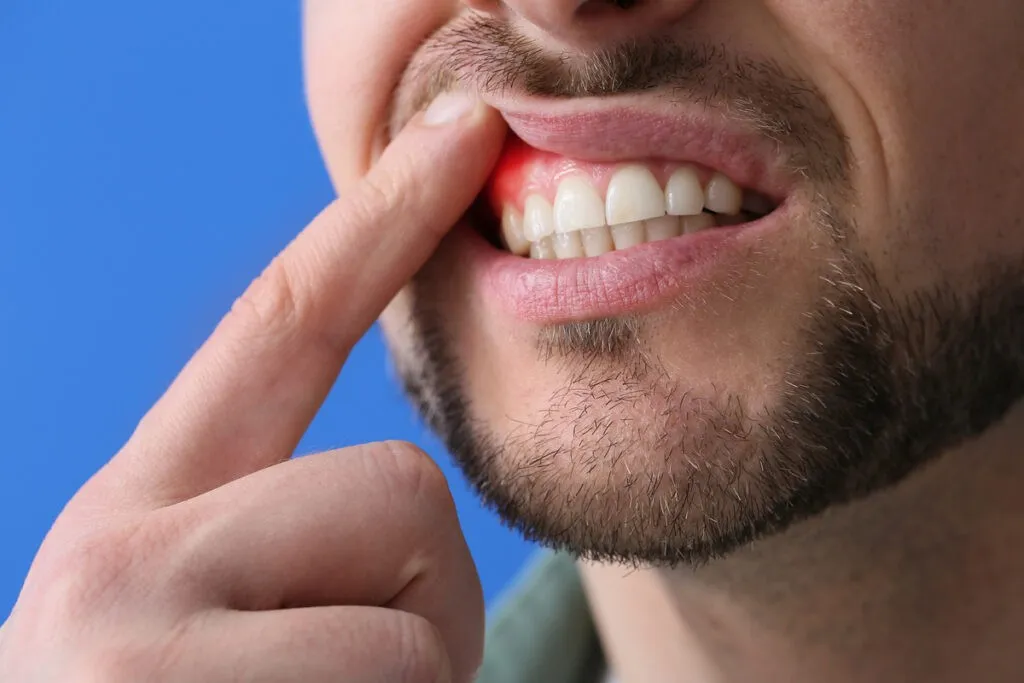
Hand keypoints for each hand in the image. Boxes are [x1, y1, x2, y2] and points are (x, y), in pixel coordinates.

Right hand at [0, 92, 506, 682]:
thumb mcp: (209, 620)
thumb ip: (282, 527)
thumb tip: (406, 492)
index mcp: (139, 512)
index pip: (283, 321)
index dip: (382, 213)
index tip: (465, 132)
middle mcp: (118, 556)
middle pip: (400, 486)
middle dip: (420, 592)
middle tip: (336, 681)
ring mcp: (144, 647)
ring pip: (421, 605)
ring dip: (409, 679)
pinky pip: (410, 680)